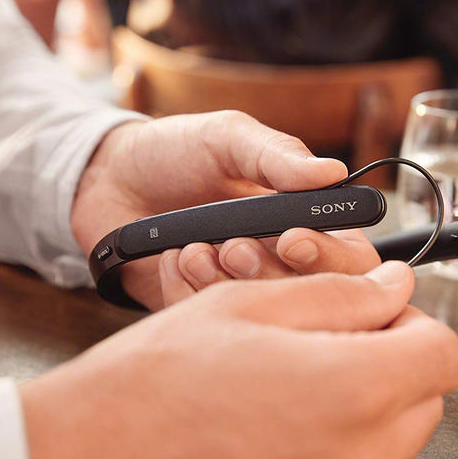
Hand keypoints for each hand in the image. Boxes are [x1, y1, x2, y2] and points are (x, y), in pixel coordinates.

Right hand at [20, 261, 457, 458]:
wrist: (101, 449)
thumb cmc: (162, 376)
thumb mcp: (254, 304)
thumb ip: (343, 294)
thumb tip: (395, 286)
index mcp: (352, 390)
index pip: (443, 353)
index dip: (414, 320)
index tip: (378, 311)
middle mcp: (360, 456)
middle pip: (426, 394)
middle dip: (396, 355)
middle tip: (337, 334)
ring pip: (398, 431)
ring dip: (371, 392)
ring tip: (304, 370)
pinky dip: (345, 429)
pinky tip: (290, 408)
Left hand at [72, 111, 379, 309]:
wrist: (106, 179)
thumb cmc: (174, 152)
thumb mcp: (228, 139)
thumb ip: (278, 156)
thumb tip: (335, 172)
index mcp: (303, 220)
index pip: (351, 258)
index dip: (331, 257)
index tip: (292, 240)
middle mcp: (280, 261)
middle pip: (311, 296)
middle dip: (269, 271)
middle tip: (233, 246)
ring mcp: (241, 289)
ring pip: (262, 313)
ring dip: (225, 280)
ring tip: (193, 248)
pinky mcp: (202, 311)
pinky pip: (211, 319)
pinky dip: (188, 289)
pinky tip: (172, 257)